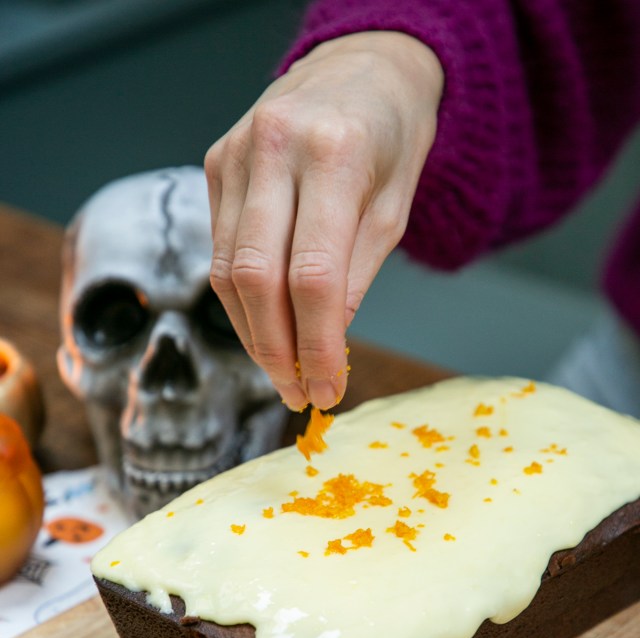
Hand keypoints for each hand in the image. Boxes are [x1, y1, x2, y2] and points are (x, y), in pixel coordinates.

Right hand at [205, 31, 443, 409]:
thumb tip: (321, 350)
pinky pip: (221, 250)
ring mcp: (235, 154)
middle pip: (258, 279)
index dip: (316, 347)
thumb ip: (354, 278)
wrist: (359, 67)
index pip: (314, 277)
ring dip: (253, 334)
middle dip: (276, 351)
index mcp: (335, 154)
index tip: (325, 390)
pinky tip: (265, 324)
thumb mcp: (393, 211)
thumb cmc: (389, 139)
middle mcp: (275, 147)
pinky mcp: (214, 165)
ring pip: (229, 271)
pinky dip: (241, 299)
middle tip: (296, 392)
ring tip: (282, 370)